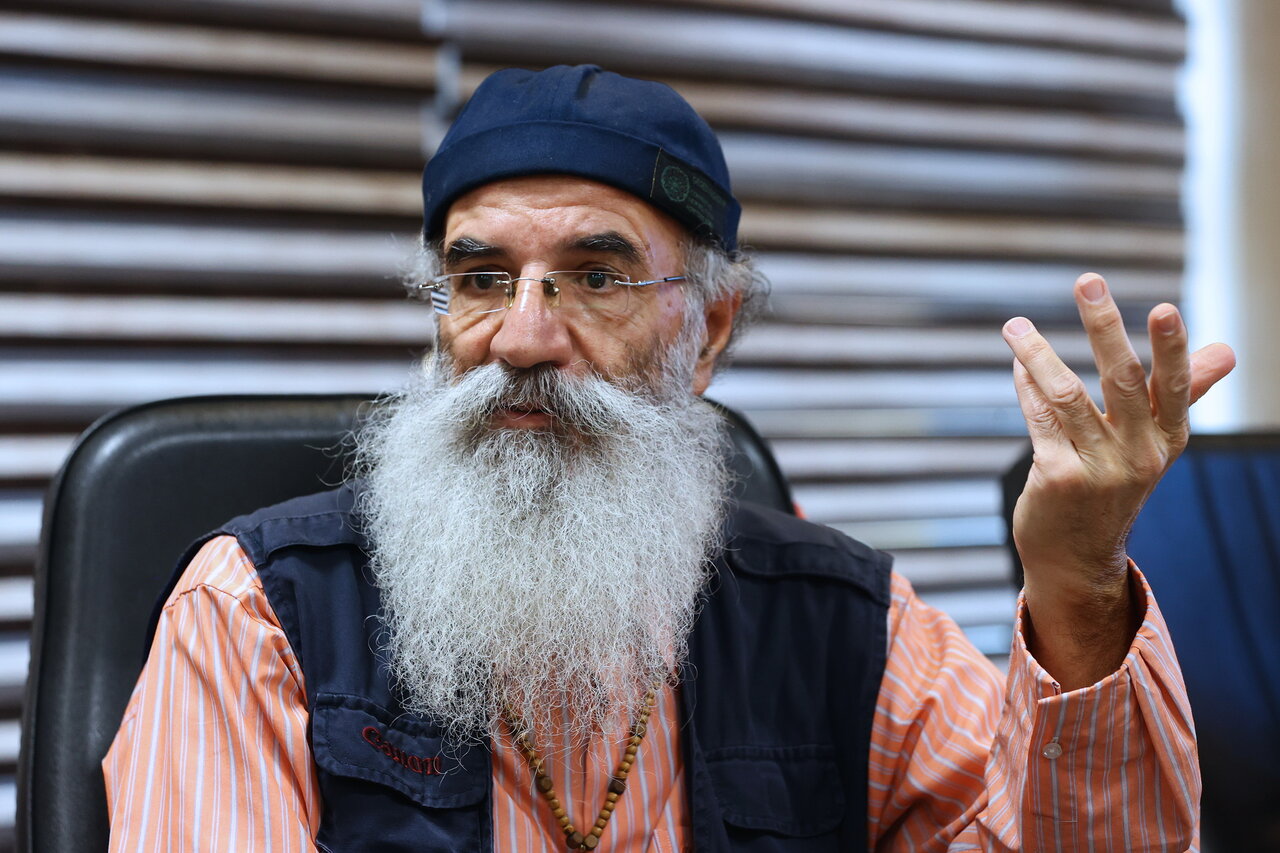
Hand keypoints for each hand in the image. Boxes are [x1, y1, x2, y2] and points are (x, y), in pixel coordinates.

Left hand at [1002, 273, 1234, 688]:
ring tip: (1014, 325)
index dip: (1171, 349)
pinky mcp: (1057, 479)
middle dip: (1105, 328)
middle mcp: (1139, 454)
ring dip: (1038, 354)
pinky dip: (1025, 386)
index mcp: (1167, 439)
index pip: (1175, 386)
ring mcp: (1098, 469)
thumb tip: (1227, 351)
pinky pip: (1039, 419)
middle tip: (1088, 282)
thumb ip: (1183, 393)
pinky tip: (1017, 363)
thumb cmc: (1114, 484)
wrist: (1077, 556)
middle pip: (1123, 380)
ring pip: (1067, 396)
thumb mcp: (1155, 444)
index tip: (1164, 309)